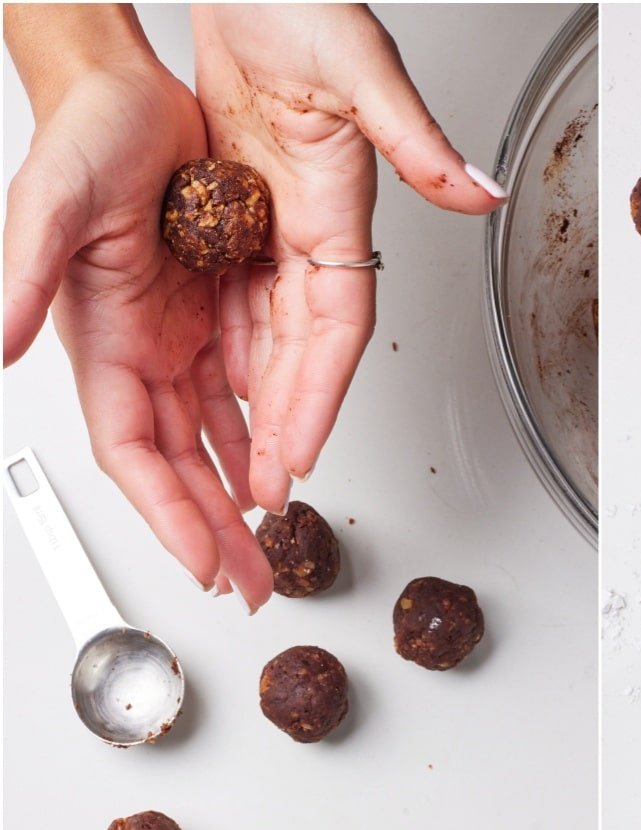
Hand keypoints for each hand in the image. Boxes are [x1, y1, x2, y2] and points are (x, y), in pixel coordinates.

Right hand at [4, 4, 272, 607]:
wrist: (132, 94)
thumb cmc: (88, 136)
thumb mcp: (51, 203)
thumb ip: (27, 277)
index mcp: (103, 345)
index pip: (135, 456)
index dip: (168, 515)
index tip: (204, 563)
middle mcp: (141, 354)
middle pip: (179, 469)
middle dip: (213, 532)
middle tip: (251, 583)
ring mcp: (176, 341)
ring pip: (211, 445)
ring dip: (236, 500)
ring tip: (268, 548)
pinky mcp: (209, 320)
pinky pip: (236, 399)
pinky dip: (254, 440)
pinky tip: (271, 471)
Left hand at [192, 2, 507, 514]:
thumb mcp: (360, 63)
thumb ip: (417, 137)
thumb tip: (483, 194)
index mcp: (339, 208)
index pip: (335, 326)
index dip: (320, 393)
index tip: (303, 449)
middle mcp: (312, 231)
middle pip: (303, 352)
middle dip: (290, 423)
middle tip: (274, 488)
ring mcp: (274, 229)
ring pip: (269, 341)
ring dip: (262, 406)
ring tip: (248, 468)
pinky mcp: (240, 217)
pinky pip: (237, 305)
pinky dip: (232, 357)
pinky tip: (221, 395)